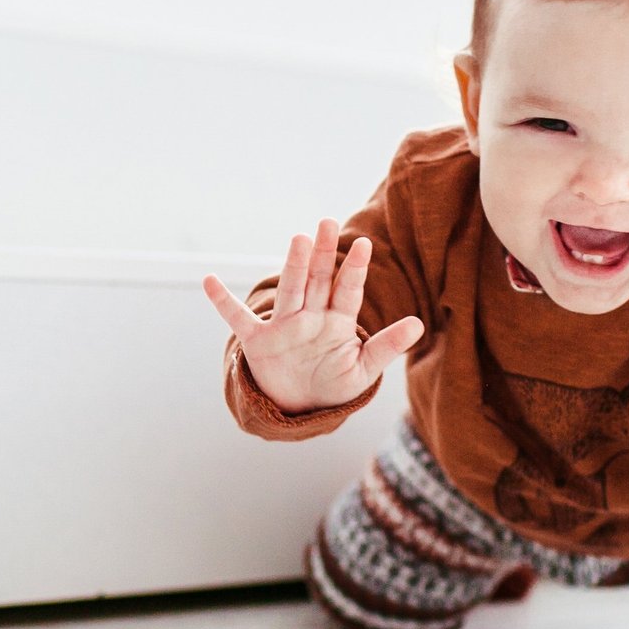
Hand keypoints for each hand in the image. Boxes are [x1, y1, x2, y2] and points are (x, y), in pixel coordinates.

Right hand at [202, 218, 423, 414]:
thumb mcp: (363, 370)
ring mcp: (284, 326)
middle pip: (318, 280)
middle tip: (328, 223)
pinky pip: (238, 319)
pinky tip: (208, 281)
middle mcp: (310, 317)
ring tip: (300, 240)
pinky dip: (222, 302)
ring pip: (290, 291)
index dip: (355, 270)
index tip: (365, 245)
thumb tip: (420, 325)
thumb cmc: (333, 384)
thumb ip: (387, 346)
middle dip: (324, 254)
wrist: (300, 405)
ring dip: (294, 267)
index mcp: (337, 322)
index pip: (347, 291)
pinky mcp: (259, 341)